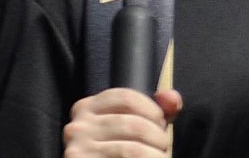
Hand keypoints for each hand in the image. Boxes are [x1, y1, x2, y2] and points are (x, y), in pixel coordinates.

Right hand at [62, 87, 181, 157]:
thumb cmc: (117, 152)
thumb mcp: (133, 126)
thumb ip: (154, 111)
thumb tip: (172, 98)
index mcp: (87, 108)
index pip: (126, 97)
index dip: (152, 109)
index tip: (161, 123)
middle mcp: (77, 127)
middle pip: (133, 124)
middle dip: (157, 136)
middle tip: (162, 145)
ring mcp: (77, 149)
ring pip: (131, 149)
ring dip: (154, 154)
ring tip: (158, 156)